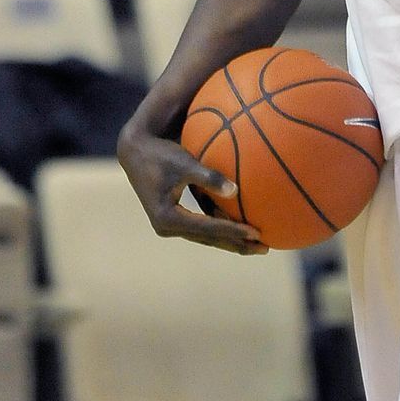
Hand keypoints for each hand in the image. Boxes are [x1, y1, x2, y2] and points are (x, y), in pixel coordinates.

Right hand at [117, 120, 267, 254]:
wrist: (134, 152)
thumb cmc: (160, 154)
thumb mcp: (183, 163)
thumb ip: (208, 177)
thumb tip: (235, 191)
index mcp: (168, 218)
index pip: (208, 229)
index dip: (233, 231)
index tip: (256, 232)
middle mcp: (167, 227)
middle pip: (209, 240)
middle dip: (238, 245)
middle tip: (264, 248)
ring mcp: (169, 225)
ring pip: (206, 237)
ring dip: (232, 240)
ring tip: (258, 245)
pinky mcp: (173, 219)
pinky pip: (202, 228)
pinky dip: (221, 229)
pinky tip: (240, 229)